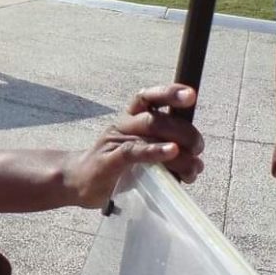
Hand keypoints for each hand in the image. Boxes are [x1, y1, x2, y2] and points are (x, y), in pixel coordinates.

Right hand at [68, 84, 204, 208]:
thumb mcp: (137, 150)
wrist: (76, 181)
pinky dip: (155, 150)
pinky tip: (172, 152)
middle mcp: (124, 125)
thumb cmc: (114, 167)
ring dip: (179, 147)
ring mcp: (115, 141)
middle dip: (186, 132)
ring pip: (151, 132)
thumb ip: (161, 147)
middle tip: (198, 149)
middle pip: (158, 118)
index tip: (191, 95)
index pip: (149, 97)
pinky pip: (134, 151)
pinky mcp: (110, 160)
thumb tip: (196, 159)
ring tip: (193, 165)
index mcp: (130, 118)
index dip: (170, 92)